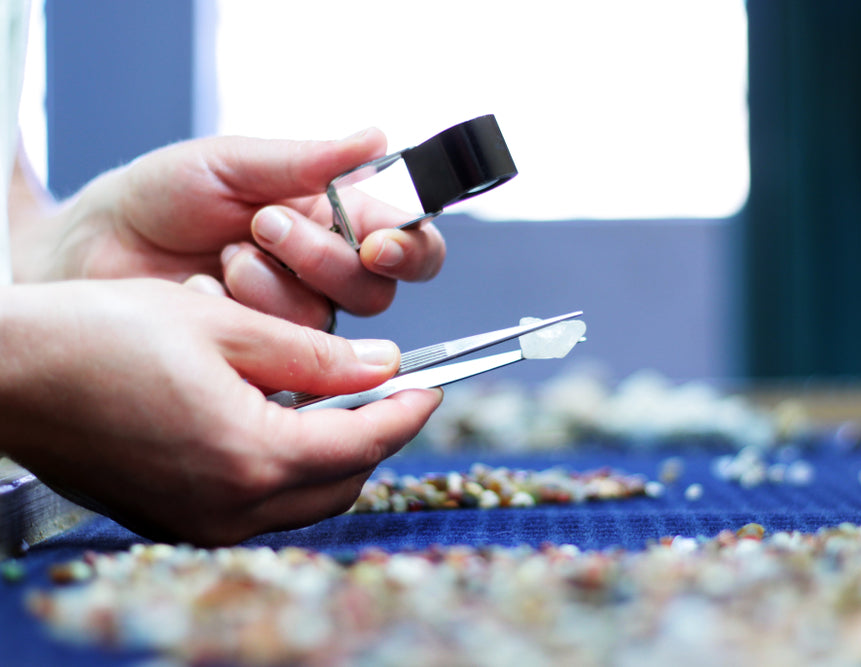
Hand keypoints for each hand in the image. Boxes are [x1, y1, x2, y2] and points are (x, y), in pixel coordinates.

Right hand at [0, 279, 441, 544]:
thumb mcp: (224, 326)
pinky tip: (281, 422)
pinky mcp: (176, 520)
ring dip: (335, 454)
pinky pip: (260, 506)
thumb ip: (316, 356)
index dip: (409, 411)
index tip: (433, 385)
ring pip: (305, 500)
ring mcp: (201, 522)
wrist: (10, 372)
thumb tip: (383, 367)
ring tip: (337, 399)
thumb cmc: (101, 335)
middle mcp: (231, 506)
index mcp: (251, 456)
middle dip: (378, 435)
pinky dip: (288, 469)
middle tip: (389, 389)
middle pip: (343, 481)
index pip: (365, 442)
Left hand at [11, 130, 446, 328]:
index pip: (409, 247)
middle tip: (264, 225)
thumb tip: (376, 139)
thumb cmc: (157, 198)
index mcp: (334, 221)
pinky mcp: (261, 360)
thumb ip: (307, 161)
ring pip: (326, 325)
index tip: (377, 244)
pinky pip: (279, 355)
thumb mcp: (230, 163)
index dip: (408, 251)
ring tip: (222, 258)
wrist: (91, 251)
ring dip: (272, 287)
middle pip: (375, 293)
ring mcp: (292, 321)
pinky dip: (237, 316)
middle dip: (321, 259)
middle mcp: (323, 276)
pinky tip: (201, 292)